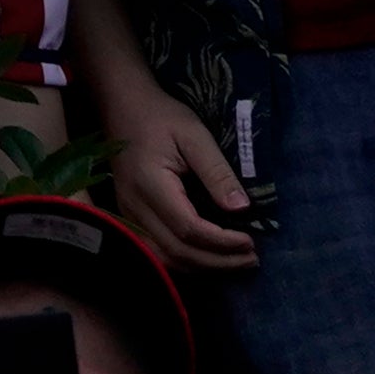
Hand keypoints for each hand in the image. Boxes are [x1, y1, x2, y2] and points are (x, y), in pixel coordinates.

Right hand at [96, 77, 259, 275]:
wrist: (122, 106)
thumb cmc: (161, 116)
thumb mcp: (195, 134)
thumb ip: (217, 172)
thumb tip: (242, 208)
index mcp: (150, 185)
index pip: (188, 229)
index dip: (221, 242)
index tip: (251, 241)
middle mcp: (134, 207)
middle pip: (177, 252)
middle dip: (218, 262)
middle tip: (252, 259)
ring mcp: (128, 215)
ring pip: (166, 258)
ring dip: (203, 266)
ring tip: (236, 262)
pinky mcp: (129, 217)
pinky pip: (158, 251)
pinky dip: (186, 260)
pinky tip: (209, 257)